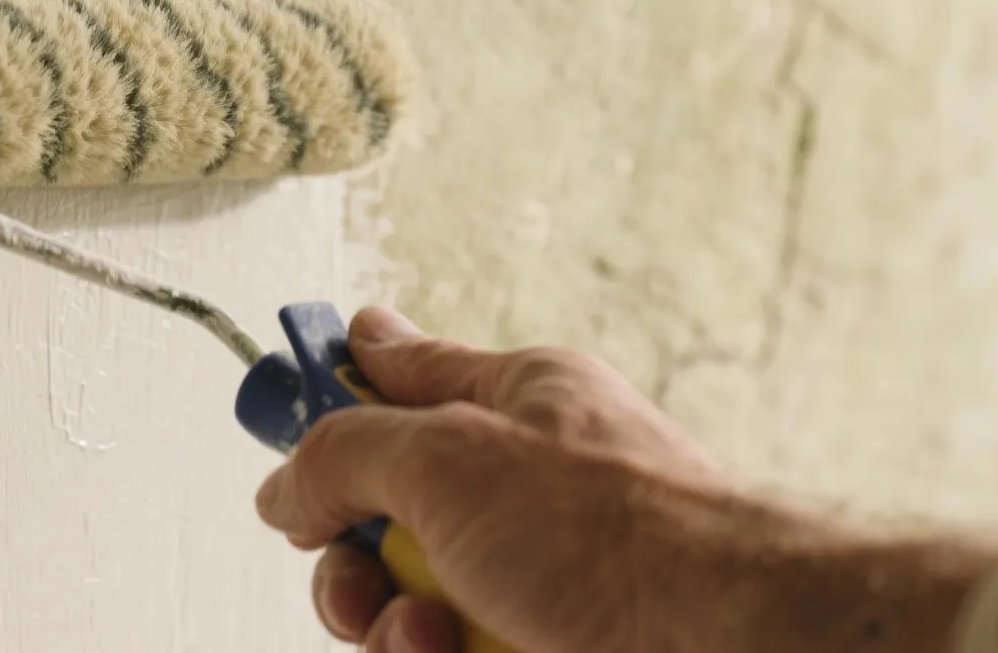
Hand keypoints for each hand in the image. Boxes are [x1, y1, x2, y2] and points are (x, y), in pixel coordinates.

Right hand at [254, 306, 997, 652]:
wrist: (726, 646)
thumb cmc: (622, 537)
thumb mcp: (446, 459)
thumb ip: (344, 452)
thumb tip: (282, 479)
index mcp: (513, 400)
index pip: (396, 371)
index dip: (328, 382)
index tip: (271, 404)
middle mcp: (522, 483)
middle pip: (380, 512)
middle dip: (347, 556)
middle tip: (354, 569)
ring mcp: (533, 574)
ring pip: (405, 603)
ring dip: (391, 625)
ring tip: (431, 633)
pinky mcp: (538, 643)